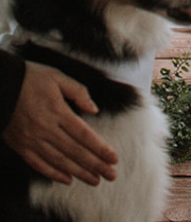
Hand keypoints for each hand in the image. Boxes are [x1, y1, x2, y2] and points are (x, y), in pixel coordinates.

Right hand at [1, 60, 117, 185]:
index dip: (100, 148)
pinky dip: (54, 174)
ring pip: (59, 161)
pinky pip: (39, 165)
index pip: (83, 134)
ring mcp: (32, 140)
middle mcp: (45, 129)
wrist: (0, 86)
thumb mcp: (57, 76)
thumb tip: (94, 109)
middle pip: (74, 151)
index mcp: (57, 111)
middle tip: (110, 175)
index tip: (113, 157)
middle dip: (95, 165)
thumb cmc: (31, 78)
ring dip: (79, 173)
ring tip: (94, 180)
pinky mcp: (21, 147)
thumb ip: (78, 91)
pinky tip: (67, 180)